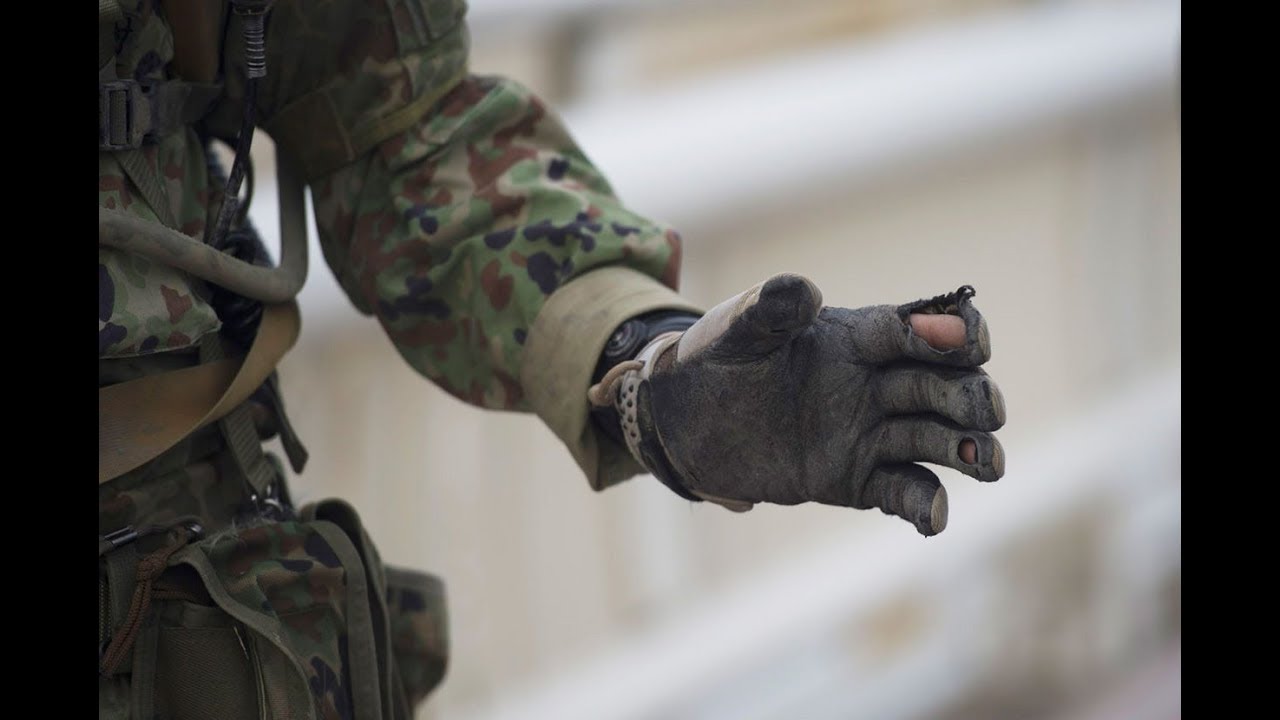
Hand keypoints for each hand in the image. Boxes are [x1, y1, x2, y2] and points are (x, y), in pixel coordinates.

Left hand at [596, 274, 1005, 535]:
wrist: (684, 421)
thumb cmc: (714, 360)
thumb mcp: (735, 332)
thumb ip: (767, 312)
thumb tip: (800, 289)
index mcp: (856, 336)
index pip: (917, 329)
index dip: (947, 332)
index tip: (966, 341)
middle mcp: (876, 382)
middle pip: (943, 385)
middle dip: (970, 395)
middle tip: (985, 410)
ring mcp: (871, 432)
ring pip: (937, 439)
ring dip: (968, 449)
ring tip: (987, 463)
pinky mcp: (857, 479)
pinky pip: (904, 491)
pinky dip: (924, 505)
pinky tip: (933, 519)